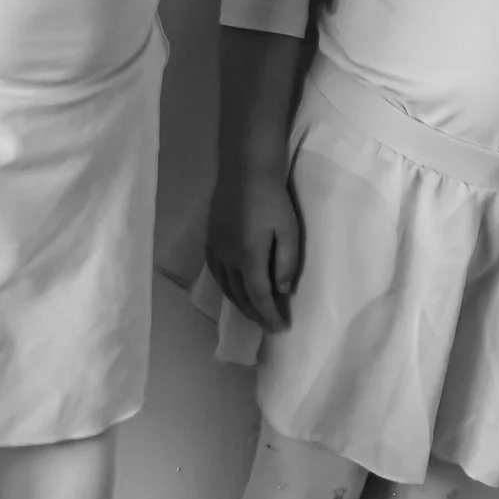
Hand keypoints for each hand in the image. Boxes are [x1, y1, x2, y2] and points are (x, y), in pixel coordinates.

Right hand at [203, 166, 301, 332]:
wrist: (245, 170)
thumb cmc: (272, 199)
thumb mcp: (288, 230)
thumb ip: (286, 263)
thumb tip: (282, 291)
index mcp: (249, 258)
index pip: (259, 298)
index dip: (269, 316)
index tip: (280, 328)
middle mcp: (228, 258)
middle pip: (240, 296)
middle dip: (255, 314)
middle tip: (270, 324)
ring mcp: (215, 249)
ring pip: (225, 287)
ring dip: (240, 304)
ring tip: (254, 313)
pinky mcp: (210, 240)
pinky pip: (216, 273)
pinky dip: (226, 288)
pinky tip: (235, 289)